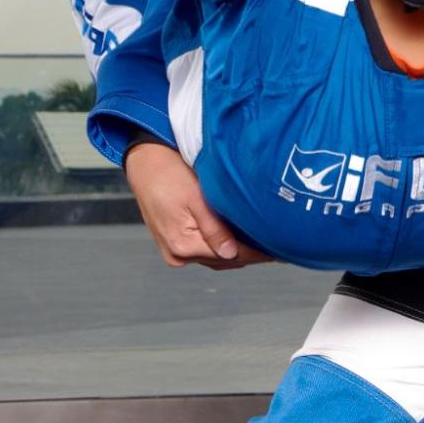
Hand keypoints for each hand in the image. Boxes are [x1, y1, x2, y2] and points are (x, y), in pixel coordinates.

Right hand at [125, 141, 272, 269]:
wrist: (144, 162)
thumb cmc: (167, 173)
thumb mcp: (196, 198)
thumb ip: (215, 229)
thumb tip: (233, 253)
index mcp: (183, 245)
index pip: (231, 256)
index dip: (257, 253)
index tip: (279, 248)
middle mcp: (177, 254)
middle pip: (224, 260)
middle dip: (250, 253)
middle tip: (277, 244)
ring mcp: (174, 251)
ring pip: (215, 257)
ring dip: (237, 251)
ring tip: (262, 241)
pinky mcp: (174, 243)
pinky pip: (205, 251)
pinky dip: (222, 246)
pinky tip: (238, 238)